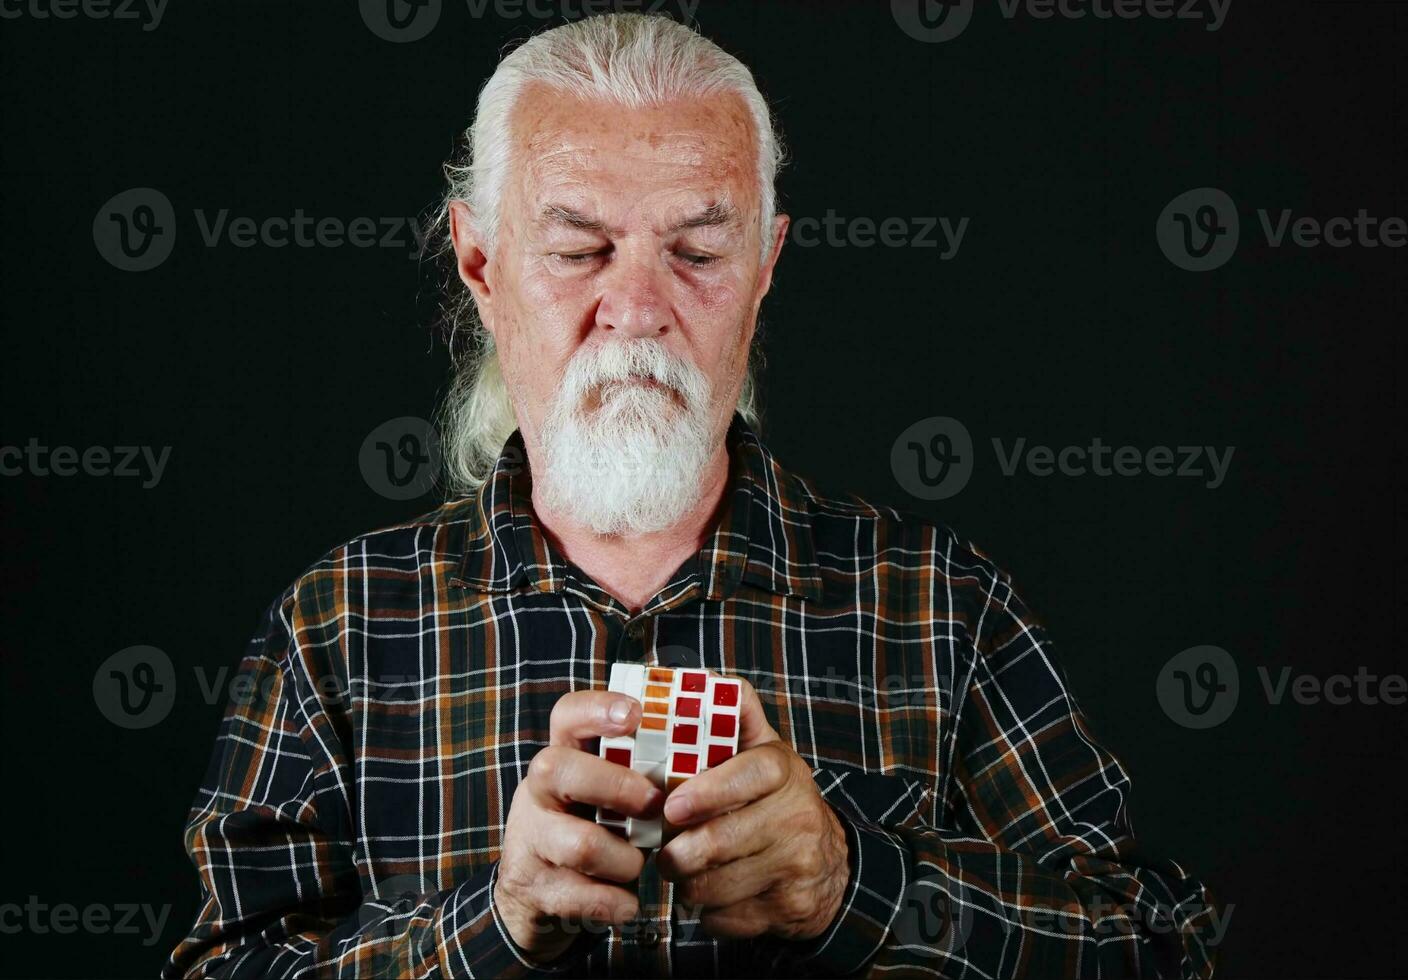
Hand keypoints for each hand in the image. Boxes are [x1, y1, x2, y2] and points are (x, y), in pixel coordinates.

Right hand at [494, 691, 665, 961]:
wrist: (535, 895)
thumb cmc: (593, 828)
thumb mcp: (606, 792)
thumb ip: (639, 770)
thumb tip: (713, 748)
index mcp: (562, 756)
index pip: (567, 715)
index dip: (598, 708)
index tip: (637, 714)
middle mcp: (538, 792)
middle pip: (558, 769)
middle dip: (616, 787)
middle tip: (655, 805)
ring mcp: (531, 839)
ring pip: (581, 844)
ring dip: (626, 859)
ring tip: (639, 865)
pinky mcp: (535, 887)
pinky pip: (583, 896)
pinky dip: (616, 903)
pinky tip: (629, 903)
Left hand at [656, 678, 849, 940]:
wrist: (831, 866)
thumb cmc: (775, 800)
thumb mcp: (764, 752)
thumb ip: (735, 716)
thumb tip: (701, 679)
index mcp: (783, 771)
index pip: (749, 775)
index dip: (708, 791)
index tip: (672, 806)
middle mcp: (797, 817)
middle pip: (723, 840)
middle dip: (679, 853)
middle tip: (662, 854)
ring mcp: (796, 866)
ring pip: (717, 885)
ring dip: (688, 885)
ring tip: (682, 873)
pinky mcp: (789, 908)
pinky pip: (727, 918)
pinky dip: (709, 912)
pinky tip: (712, 895)